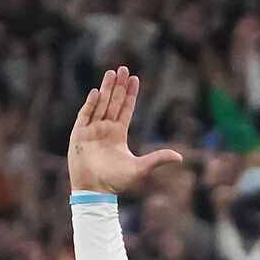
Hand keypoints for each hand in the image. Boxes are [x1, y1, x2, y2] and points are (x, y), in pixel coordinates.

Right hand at [67, 66, 182, 196]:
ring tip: (111, 73)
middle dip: (118, 85)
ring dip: (105, 89)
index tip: (135, 78)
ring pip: (100, 104)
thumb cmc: (116, 182)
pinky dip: (91, 104)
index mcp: (118, 134)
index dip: (130, 94)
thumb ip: (158, 159)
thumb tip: (180, 157)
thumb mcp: (140, 169)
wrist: (94, 191)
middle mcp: (105, 129)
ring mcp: (91, 130)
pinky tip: (96, 92)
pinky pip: (85, 115)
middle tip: (123, 68)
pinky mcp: (79, 134)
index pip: (125, 109)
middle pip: (113, 102)